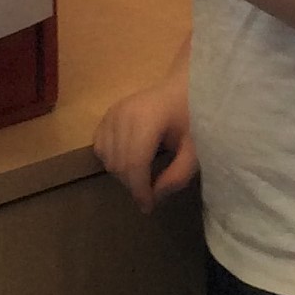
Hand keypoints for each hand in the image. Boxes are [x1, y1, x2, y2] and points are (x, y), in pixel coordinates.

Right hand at [93, 78, 197, 213]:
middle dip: (133, 185)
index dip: (140, 191)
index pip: (134, 163)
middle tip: (150, 194)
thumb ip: (177, 175)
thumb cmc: (193, 115)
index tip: (149, 208)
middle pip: (118, 163)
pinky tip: (128, 161)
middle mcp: (123, 114)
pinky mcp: (107, 113)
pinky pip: (99, 145)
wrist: (182, 87)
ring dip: (122, 174)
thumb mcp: (194, 149)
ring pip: (107, 157)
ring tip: (142, 177)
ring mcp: (112, 112)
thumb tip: (154, 196)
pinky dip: (110, 159)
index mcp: (146, 119)